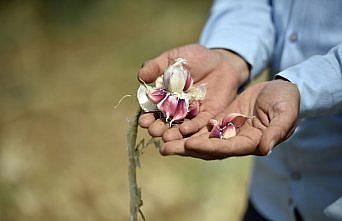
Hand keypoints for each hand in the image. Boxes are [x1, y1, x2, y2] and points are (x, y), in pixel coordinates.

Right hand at [138, 44, 248, 140]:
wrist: (220, 60)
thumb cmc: (193, 58)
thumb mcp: (173, 58)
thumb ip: (156, 67)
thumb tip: (141, 76)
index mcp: (163, 97)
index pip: (152, 110)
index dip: (147, 117)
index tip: (143, 121)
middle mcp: (176, 109)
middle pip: (165, 122)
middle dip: (158, 128)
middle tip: (154, 131)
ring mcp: (192, 114)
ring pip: (180, 126)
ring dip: (173, 133)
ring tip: (167, 137)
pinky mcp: (208, 115)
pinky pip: (199, 122)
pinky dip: (192, 127)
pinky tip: (185, 130)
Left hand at [160, 80, 299, 159]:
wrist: (281, 91)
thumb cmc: (287, 101)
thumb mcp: (285, 113)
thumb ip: (277, 131)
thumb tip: (266, 148)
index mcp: (251, 142)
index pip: (227, 148)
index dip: (209, 147)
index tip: (190, 144)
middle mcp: (235, 140)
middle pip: (207, 148)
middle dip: (186, 148)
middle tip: (164, 148)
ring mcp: (226, 131)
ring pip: (200, 138)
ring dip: (181, 140)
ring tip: (160, 139)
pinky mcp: (220, 120)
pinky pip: (201, 125)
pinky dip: (186, 127)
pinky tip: (169, 125)